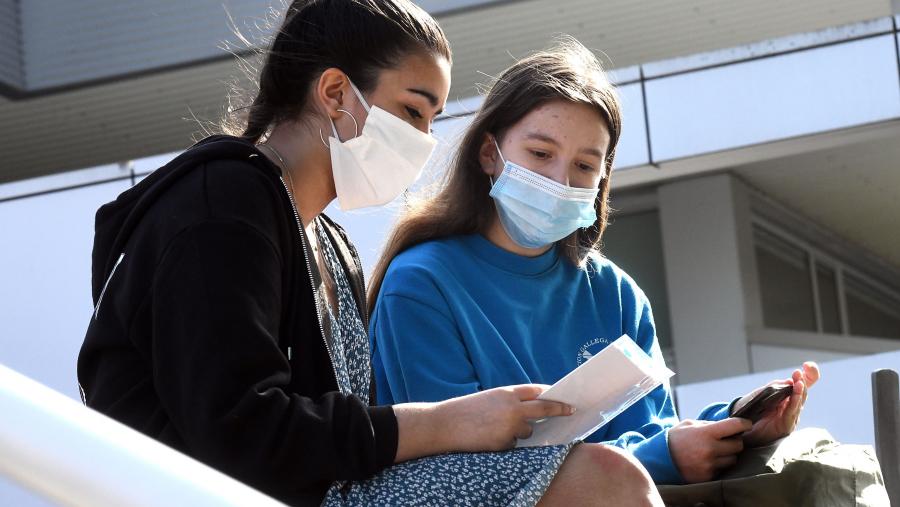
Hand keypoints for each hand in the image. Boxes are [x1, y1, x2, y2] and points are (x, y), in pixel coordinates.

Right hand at [436, 384, 575, 451]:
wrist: (444, 424)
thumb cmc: (464, 410)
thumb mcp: (489, 398)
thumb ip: (509, 401)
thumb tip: (530, 410)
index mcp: (507, 393)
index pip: (537, 391)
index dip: (550, 395)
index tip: (561, 398)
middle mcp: (512, 407)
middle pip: (544, 409)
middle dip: (559, 410)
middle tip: (570, 411)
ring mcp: (510, 426)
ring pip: (527, 431)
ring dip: (519, 431)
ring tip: (495, 428)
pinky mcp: (504, 443)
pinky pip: (513, 444)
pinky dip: (505, 442)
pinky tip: (489, 438)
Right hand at [668, 417, 751, 482]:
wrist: (660, 459)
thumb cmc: (677, 438)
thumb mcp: (690, 424)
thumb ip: (710, 424)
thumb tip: (729, 426)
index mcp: (706, 433)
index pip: (735, 426)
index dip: (744, 424)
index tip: (747, 424)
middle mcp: (710, 449)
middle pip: (738, 445)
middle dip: (735, 441)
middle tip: (728, 439)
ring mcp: (709, 465)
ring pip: (733, 460)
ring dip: (728, 455)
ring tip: (716, 451)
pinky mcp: (708, 477)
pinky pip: (722, 470)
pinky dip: (719, 465)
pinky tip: (709, 461)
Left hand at [737, 362, 819, 447]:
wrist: (740, 427)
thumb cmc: (750, 409)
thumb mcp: (761, 394)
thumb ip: (774, 387)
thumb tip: (790, 381)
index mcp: (787, 396)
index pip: (801, 384)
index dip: (809, 375)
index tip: (809, 365)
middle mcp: (791, 406)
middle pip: (802, 393)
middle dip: (802, 382)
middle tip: (799, 373)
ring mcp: (790, 417)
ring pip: (798, 403)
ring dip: (799, 392)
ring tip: (799, 383)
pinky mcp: (786, 427)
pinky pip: (791, 414)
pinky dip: (793, 404)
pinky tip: (794, 397)